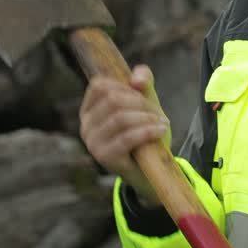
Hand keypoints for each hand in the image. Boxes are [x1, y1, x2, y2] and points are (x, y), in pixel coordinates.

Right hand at [78, 64, 170, 205]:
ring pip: (120, 118)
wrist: (150, 169)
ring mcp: (92, 143)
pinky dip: (147, 131)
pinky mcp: (105, 157)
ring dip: (146, 118)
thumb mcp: (145, 103)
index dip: (124, 86)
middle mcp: (85, 126)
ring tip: (162, 123)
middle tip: (157, 113)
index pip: (99, 86)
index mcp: (89, 109)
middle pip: (112, 100)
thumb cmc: (144, 132)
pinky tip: (160, 130)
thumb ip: (143, 83)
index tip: (143, 95)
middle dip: (140, 103)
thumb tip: (137, 78)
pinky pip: (126, 138)